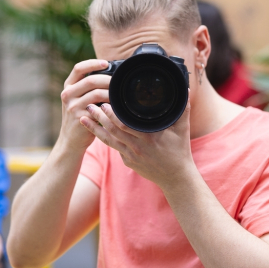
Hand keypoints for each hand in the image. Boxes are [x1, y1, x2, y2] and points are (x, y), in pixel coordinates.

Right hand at [58, 59, 111, 151]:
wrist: (71, 140)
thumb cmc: (80, 117)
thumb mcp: (77, 100)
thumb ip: (87, 88)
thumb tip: (110, 74)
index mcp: (68, 87)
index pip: (78, 68)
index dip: (93, 63)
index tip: (106, 63)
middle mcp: (67, 95)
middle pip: (90, 80)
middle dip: (108, 80)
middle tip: (120, 82)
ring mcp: (73, 107)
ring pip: (96, 94)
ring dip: (111, 94)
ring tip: (121, 95)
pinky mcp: (80, 118)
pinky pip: (99, 109)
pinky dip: (110, 107)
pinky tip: (117, 107)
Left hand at [80, 95, 194, 189]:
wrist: (175, 178)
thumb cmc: (179, 151)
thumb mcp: (182, 130)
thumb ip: (182, 109)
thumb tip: (184, 89)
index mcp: (148, 137)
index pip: (125, 124)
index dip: (112, 114)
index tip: (105, 103)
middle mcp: (137, 147)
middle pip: (112, 131)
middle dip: (99, 118)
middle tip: (90, 105)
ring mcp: (130, 156)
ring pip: (108, 140)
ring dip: (95, 128)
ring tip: (84, 118)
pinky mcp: (127, 162)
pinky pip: (114, 147)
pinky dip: (104, 138)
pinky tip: (96, 130)